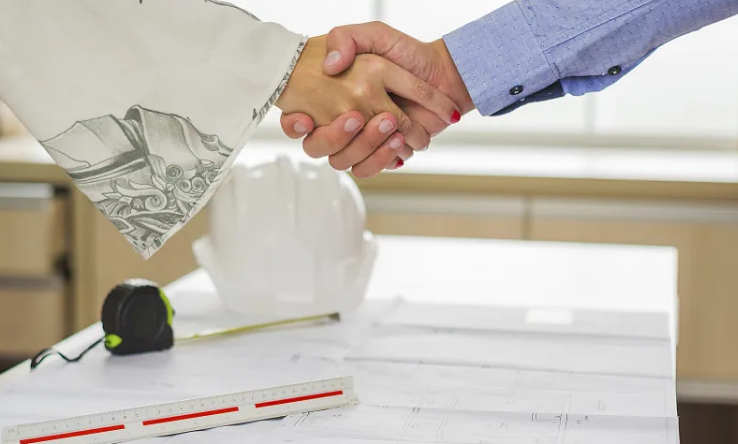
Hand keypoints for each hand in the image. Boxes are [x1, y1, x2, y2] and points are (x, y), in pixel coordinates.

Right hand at [275, 34, 459, 175]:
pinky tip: (397, 144)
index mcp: (332, 95)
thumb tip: (329, 65)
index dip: (295, 125)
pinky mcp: (379, 153)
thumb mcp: (374, 34)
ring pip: (345, 160)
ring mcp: (361, 139)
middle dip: (338, 136)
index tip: (305, 119)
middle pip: (321, 145)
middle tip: (357, 118)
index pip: (298, 120)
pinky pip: (367, 169)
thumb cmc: (407, 52)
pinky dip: (382, 160)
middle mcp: (342, 119)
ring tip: (392, 130)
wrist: (442, 73)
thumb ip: (346, 39)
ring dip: (366, 147)